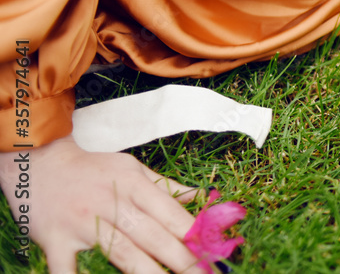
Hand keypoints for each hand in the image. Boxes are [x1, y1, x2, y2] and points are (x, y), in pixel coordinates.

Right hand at [1, 136, 200, 272]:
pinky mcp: (55, 240)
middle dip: (180, 258)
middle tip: (203, 273)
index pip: (169, 212)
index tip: (212, 251)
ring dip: (146, 271)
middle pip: (151, 235)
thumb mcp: (133, 169)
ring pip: (120, 251)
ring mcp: (83, 223)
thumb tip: (203, 196)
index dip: (192, 233)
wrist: (40, 163)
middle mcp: (111, 203)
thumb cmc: (94, 170)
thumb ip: (167, 186)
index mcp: (134, 185)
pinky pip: (66, 267)